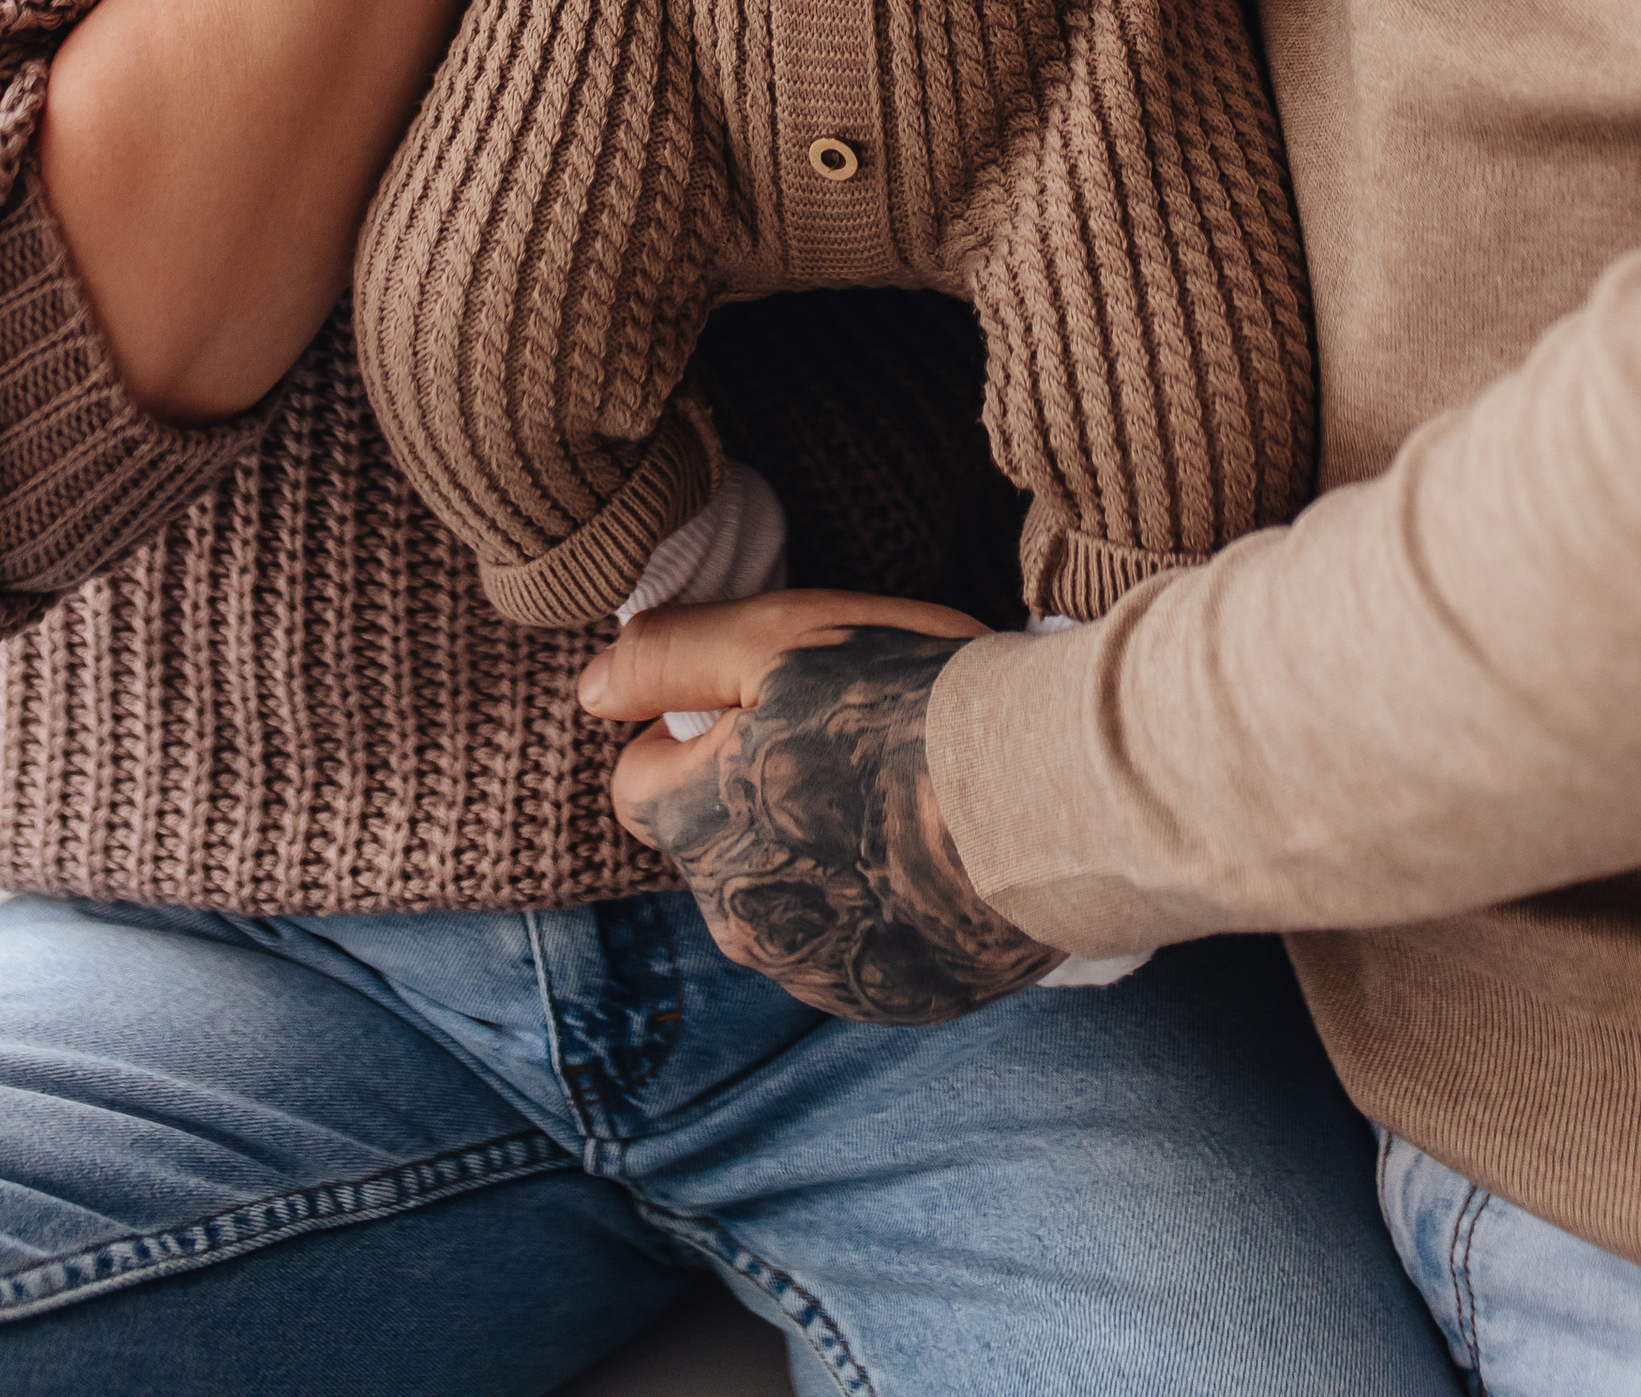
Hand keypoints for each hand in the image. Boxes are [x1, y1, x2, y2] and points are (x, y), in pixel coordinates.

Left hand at [580, 592, 1064, 1022]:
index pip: (640, 783)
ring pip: (786, 898)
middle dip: (755, 797)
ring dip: (818, 854)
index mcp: (695, 827)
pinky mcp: (891, 1001)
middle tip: (846, 738)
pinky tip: (936, 854)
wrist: (1048, 799)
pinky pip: (858, 946)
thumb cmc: (907, 702)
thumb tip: (592, 689)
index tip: (763, 706)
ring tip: (901, 795)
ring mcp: (817, 973)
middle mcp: (738, 921)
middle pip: (715, 843)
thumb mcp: (775, 639)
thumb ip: (668, 659)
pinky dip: (881, 906)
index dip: (691, 732)